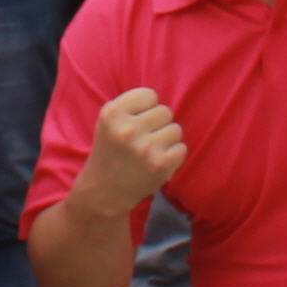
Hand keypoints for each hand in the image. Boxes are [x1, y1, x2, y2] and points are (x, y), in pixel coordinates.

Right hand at [80, 86, 186, 214]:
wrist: (105, 191)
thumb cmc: (112, 150)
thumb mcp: (109, 120)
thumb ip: (133, 105)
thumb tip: (163, 99)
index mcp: (112, 113)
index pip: (150, 95)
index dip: (146, 109)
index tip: (135, 123)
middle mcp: (128, 129)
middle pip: (165, 111)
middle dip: (157, 125)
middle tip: (143, 140)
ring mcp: (145, 148)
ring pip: (176, 129)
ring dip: (166, 140)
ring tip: (149, 152)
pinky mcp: (160, 165)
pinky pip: (182, 148)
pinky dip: (173, 156)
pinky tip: (156, 162)